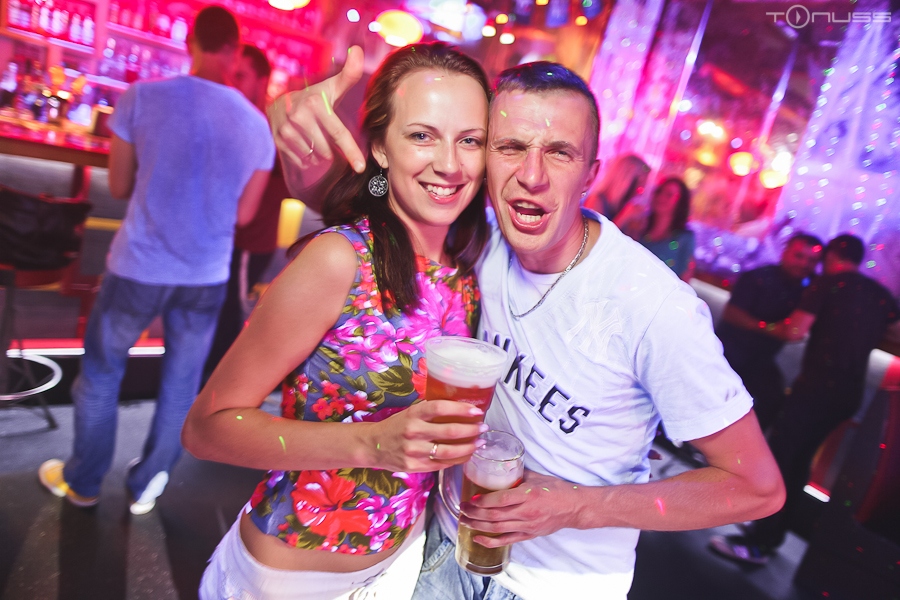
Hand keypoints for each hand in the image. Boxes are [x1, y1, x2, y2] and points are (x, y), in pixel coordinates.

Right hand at [268, 46, 366, 188]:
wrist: (281, 103)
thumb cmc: (316, 97)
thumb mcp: (332, 87)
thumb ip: (349, 74)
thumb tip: (358, 50)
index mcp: (315, 103)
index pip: (338, 133)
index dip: (351, 152)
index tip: (361, 167)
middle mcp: (298, 116)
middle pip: (328, 151)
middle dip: (332, 149)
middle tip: (325, 135)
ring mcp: (285, 130)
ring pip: (315, 157)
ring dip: (320, 154)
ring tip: (315, 138)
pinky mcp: (277, 141)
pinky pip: (302, 160)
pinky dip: (308, 157)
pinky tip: (306, 144)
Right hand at [366, 400, 488, 472]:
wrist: (373, 446)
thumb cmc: (396, 426)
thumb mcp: (410, 412)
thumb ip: (430, 411)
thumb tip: (460, 407)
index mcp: (413, 414)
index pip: (440, 408)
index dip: (461, 408)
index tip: (477, 410)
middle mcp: (413, 432)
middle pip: (449, 431)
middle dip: (471, 430)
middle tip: (483, 428)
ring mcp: (414, 452)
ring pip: (449, 452)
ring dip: (468, 447)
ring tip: (479, 443)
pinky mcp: (415, 467)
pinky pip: (442, 464)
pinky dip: (457, 460)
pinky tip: (466, 455)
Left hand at [459, 470, 582, 546]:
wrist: (574, 508)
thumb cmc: (556, 489)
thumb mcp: (537, 477)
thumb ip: (518, 474)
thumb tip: (500, 467)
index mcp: (529, 495)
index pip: (502, 499)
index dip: (484, 500)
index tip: (472, 498)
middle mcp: (527, 512)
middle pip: (495, 515)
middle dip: (475, 513)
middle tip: (462, 508)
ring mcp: (527, 526)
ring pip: (497, 528)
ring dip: (478, 525)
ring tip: (464, 520)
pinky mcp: (528, 535)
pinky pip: (506, 540)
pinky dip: (490, 541)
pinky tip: (477, 538)